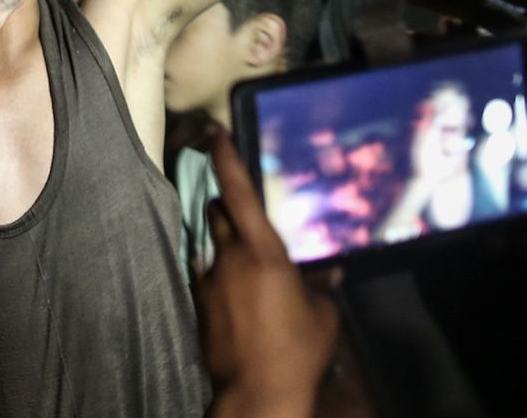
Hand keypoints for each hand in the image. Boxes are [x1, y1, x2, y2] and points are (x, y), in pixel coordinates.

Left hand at [195, 132, 338, 417]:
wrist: (256, 391)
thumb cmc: (297, 350)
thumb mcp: (323, 314)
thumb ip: (322, 286)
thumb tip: (330, 274)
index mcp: (263, 251)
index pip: (238, 191)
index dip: (225, 158)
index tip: (214, 134)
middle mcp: (229, 257)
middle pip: (217, 211)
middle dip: (226, 203)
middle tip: (242, 207)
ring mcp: (208, 279)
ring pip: (209, 243)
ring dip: (222, 240)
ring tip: (242, 258)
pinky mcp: (197, 303)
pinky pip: (205, 274)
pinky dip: (218, 274)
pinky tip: (234, 293)